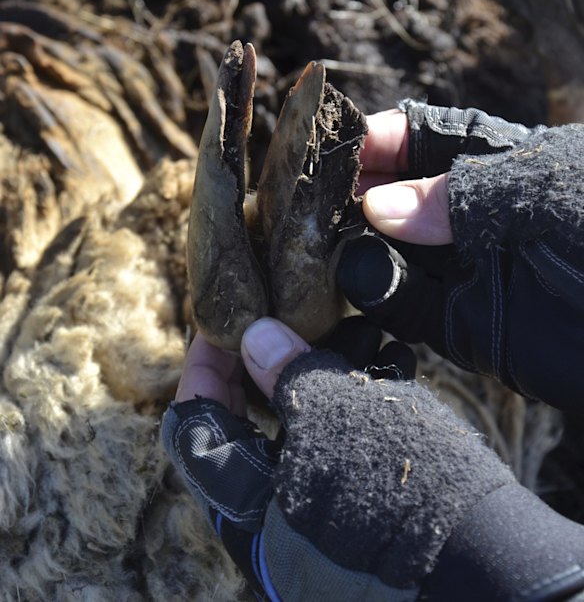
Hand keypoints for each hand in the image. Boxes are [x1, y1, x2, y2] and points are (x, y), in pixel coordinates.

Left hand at [163, 319, 583, 601]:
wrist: (496, 568)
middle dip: (264, 370)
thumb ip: (291, 373)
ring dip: (314, 381)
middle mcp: (271, 528)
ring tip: (348, 333)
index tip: (223, 326)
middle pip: (243, 433)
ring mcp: (314, 527)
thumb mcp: (345, 416)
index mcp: (249, 514)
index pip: (194, 432)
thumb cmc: (412, 492)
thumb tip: (253, 337)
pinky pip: (332, 455)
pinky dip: (347, 410)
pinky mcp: (354, 519)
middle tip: (283, 322)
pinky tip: (381, 367)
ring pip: (293, 438)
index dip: (205, 371)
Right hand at [339, 100, 583, 411]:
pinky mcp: (464, 326)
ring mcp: (463, 269)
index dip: (369, 138)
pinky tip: (351, 286)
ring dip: (348, 247)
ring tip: (312, 244)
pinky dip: (374, 298)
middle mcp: (466, 213)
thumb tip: (379, 205)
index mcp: (492, 161)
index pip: (415, 136)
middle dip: (344, 195)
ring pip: (384, 252)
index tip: (323, 148)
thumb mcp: (546, 192)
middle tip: (301, 204)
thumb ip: (462, 194)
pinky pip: (404, 308)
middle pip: (387, 195)